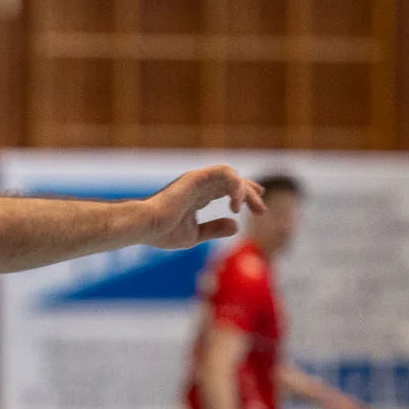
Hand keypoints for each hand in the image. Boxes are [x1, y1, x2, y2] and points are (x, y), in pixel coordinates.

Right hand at [142, 167, 265, 251]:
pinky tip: (236, 205)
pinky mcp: (197, 177)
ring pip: (231, 176)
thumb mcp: (195, 234)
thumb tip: (236, 225)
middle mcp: (198, 185)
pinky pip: (225, 173)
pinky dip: (235, 187)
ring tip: (254, 207)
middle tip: (261, 210)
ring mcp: (197, 180)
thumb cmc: (162, 232)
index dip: (243, 194)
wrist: (146, 227)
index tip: (258, 206)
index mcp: (197, 196)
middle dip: (250, 194)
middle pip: (232, 182)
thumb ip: (215, 229)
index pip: (225, 189)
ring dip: (246, 190)